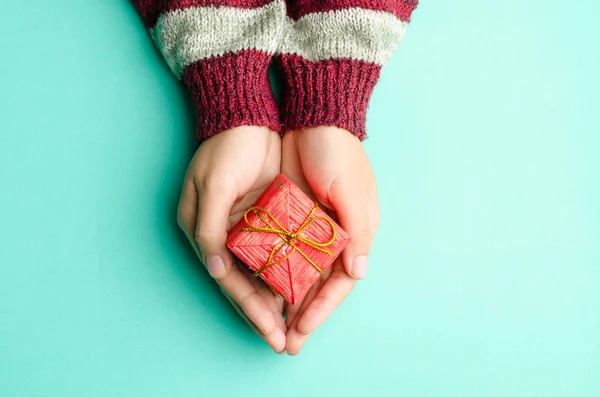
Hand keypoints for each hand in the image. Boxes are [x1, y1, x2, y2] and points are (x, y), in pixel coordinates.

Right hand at [177, 126, 285, 352]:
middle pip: (247, 284)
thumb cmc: (226, 148)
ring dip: (277, 299)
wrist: (247, 114)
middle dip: (266, 315)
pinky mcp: (266, 215)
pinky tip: (301, 290)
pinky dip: (286, 273)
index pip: (231, 281)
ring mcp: (246, 227)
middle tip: (286, 343)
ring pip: (263, 273)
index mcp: (206, 232)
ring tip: (296, 327)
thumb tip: (216, 270)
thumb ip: (210, 229)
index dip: (251, 309)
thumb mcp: (215, 184)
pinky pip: (276, 252)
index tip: (271, 334)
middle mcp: (225, 235)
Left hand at [281, 126, 379, 354]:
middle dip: (303, 313)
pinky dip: (275, 271)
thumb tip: (357, 273)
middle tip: (286, 342)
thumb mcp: (352, 193)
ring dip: (288, 298)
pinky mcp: (290, 214)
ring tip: (272, 324)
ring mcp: (310, 226)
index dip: (321, 308)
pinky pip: (282, 250)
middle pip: (317, 284)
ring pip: (298, 272)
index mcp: (354, 232)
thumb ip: (356, 234)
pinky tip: (262, 289)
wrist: (314, 117)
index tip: (302, 330)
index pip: (338, 282)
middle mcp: (333, 234)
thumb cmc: (339, 153)